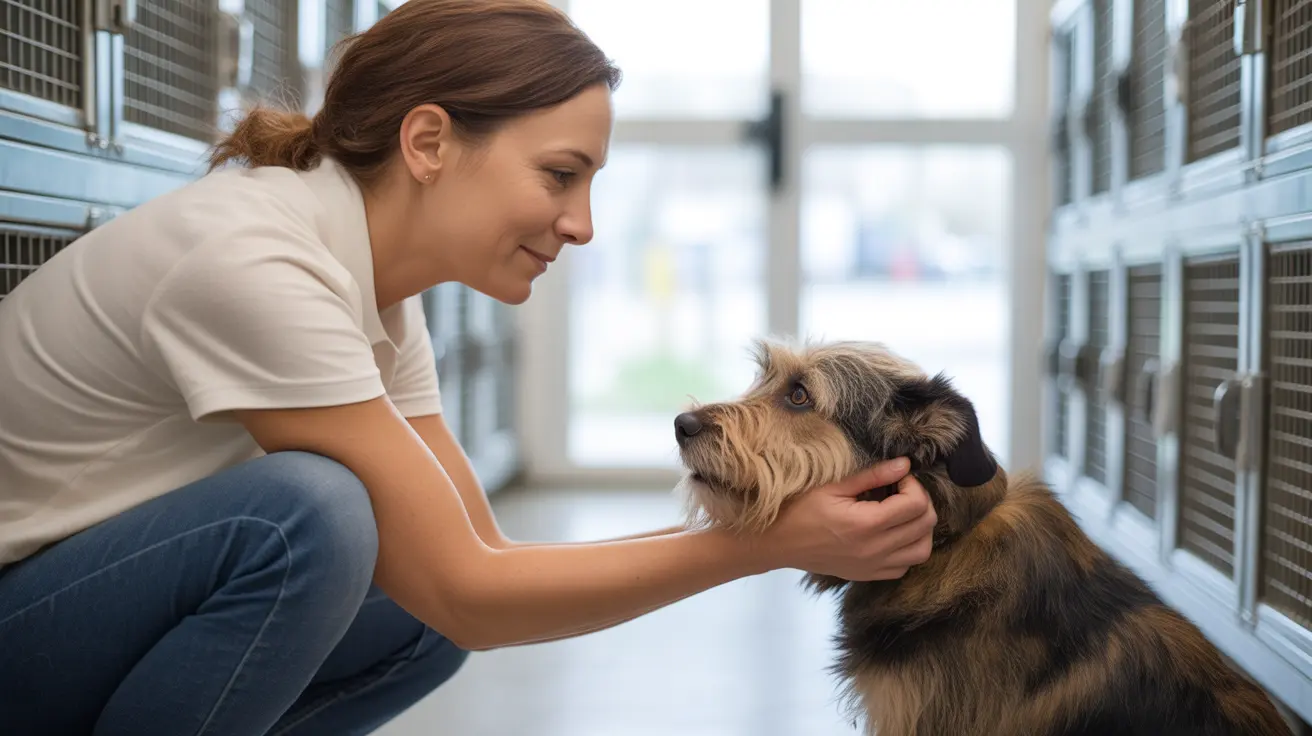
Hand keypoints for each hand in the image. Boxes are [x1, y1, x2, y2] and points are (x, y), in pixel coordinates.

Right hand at [759, 458, 936, 580]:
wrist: (776, 543)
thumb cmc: (799, 508)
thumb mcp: (833, 486)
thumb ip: (872, 476)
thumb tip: (905, 465)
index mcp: (867, 524)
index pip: (916, 505)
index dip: (914, 484)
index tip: (898, 476)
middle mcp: (875, 549)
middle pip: (925, 526)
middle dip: (921, 502)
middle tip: (902, 490)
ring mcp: (873, 566)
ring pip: (922, 551)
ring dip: (920, 528)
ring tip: (903, 512)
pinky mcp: (868, 575)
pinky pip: (905, 566)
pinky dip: (908, 549)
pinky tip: (894, 534)